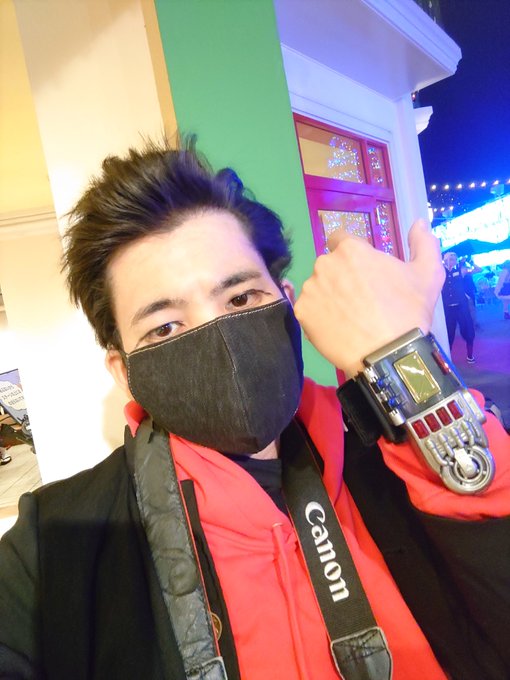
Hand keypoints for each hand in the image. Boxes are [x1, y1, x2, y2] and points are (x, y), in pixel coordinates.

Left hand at [293, 219, 444, 376]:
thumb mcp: (428, 274)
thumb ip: (423, 243)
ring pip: (318, 287)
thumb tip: (419, 222)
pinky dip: (319, 316)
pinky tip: (337, 327)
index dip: (352, 254)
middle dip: (340, 276)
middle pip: (329, 265)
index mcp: (351, 249)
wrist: (387, 354)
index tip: (363, 272)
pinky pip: (309, 309)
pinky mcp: (301, 313)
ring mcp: (310, 289)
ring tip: (349, 316)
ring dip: (329, 295)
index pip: (341, 239)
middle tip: (360, 299)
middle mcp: (325, 264)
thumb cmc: (408, 312)